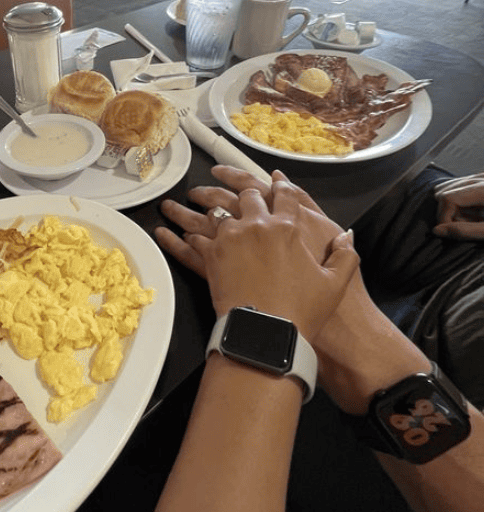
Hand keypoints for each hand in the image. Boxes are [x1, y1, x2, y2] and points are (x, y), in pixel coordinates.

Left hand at [157, 167, 424, 410]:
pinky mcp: (210, 258)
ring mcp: (231, 239)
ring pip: (210, 213)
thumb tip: (347, 236)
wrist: (270, 333)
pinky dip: (175, 237)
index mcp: (288, 226)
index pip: (284, 196)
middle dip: (233, 185)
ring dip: (195, 205)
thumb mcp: (335, 282)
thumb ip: (343, 255)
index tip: (272, 179)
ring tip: (181, 200)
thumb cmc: (303, 311)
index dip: (279, 186)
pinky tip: (163, 231)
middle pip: (244, 196)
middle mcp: (258, 226)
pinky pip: (189, 242)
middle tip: (217, 178)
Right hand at [434, 174, 483, 239]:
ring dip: (452, 207)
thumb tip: (437, 230)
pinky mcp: (479, 178)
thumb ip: (466, 231)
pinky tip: (474, 212)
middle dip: (448, 213)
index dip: (443, 217)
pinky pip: (457, 187)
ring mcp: (479, 176)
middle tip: (465, 227)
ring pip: (448, 188)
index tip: (450, 232)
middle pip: (444, 192)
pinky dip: (459, 201)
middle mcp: (480, 177)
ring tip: (471, 219)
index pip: (447, 198)